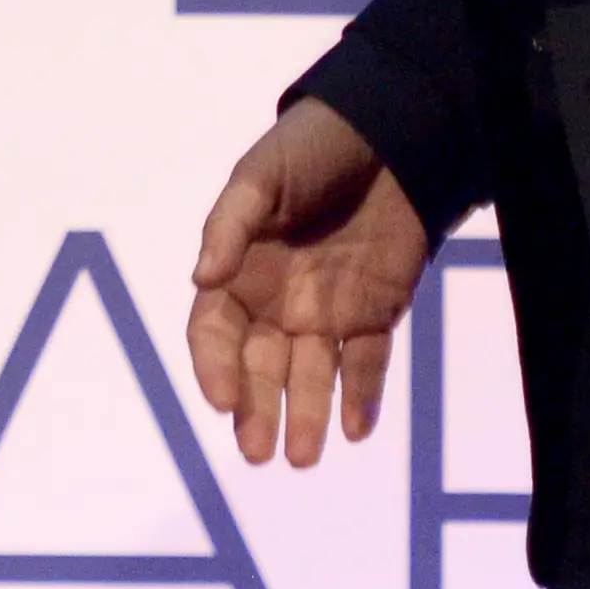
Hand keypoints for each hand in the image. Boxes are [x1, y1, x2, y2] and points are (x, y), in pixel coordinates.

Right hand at [187, 99, 431, 465]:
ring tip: (303, 457)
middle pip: (261, 367)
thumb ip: (231, 225)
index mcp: (240, 271)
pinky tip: (355, 428)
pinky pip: (367, 362)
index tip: (221, 400)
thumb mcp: (262, 175)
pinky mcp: (376, 312)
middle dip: (257, 410)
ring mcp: (327, 311)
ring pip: (312, 375)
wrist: (389, 131)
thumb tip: (200, 278)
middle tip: (258, 452)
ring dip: (306, 416)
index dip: (214, 368)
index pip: (216, 333)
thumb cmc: (311, 148)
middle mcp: (278, 301)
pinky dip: (362, 396)